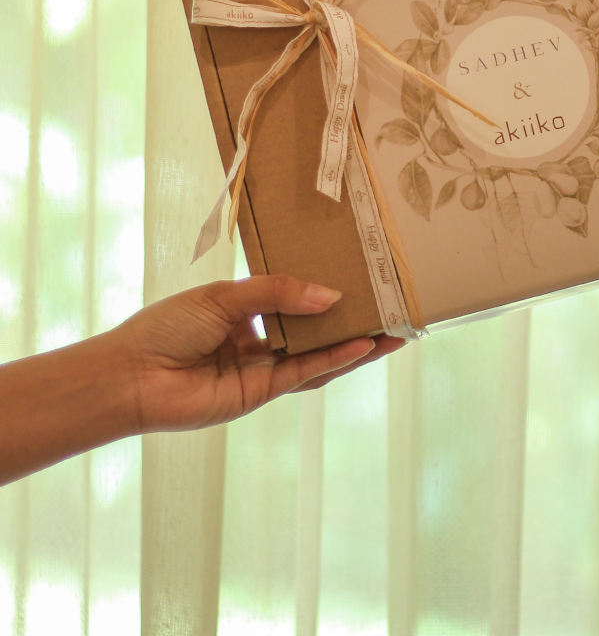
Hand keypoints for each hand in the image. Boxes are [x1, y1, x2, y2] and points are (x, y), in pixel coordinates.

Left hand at [110, 275, 403, 433]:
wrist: (131, 376)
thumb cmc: (167, 328)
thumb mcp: (225, 295)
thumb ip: (278, 293)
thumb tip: (330, 296)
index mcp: (245, 311)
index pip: (296, 298)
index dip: (328, 290)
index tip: (362, 276)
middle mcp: (258, 341)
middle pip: (317, 330)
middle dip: (355, 320)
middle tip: (393, 307)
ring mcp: (263, 369)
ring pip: (320, 355)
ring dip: (357, 345)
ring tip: (395, 331)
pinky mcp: (262, 393)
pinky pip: (307, 374)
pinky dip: (336, 359)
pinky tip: (363, 345)